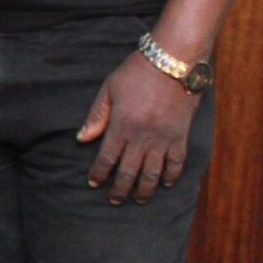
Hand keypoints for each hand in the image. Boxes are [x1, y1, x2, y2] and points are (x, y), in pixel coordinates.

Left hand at [78, 50, 199, 203]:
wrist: (174, 61)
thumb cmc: (137, 72)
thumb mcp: (109, 89)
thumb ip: (96, 116)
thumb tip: (81, 139)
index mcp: (121, 126)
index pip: (106, 158)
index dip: (98, 173)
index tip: (93, 184)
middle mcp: (142, 137)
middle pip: (128, 171)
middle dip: (119, 189)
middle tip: (114, 201)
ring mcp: (164, 138)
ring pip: (153, 173)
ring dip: (145, 189)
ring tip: (138, 200)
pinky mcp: (181, 135)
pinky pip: (177, 162)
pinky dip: (172, 175)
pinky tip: (166, 184)